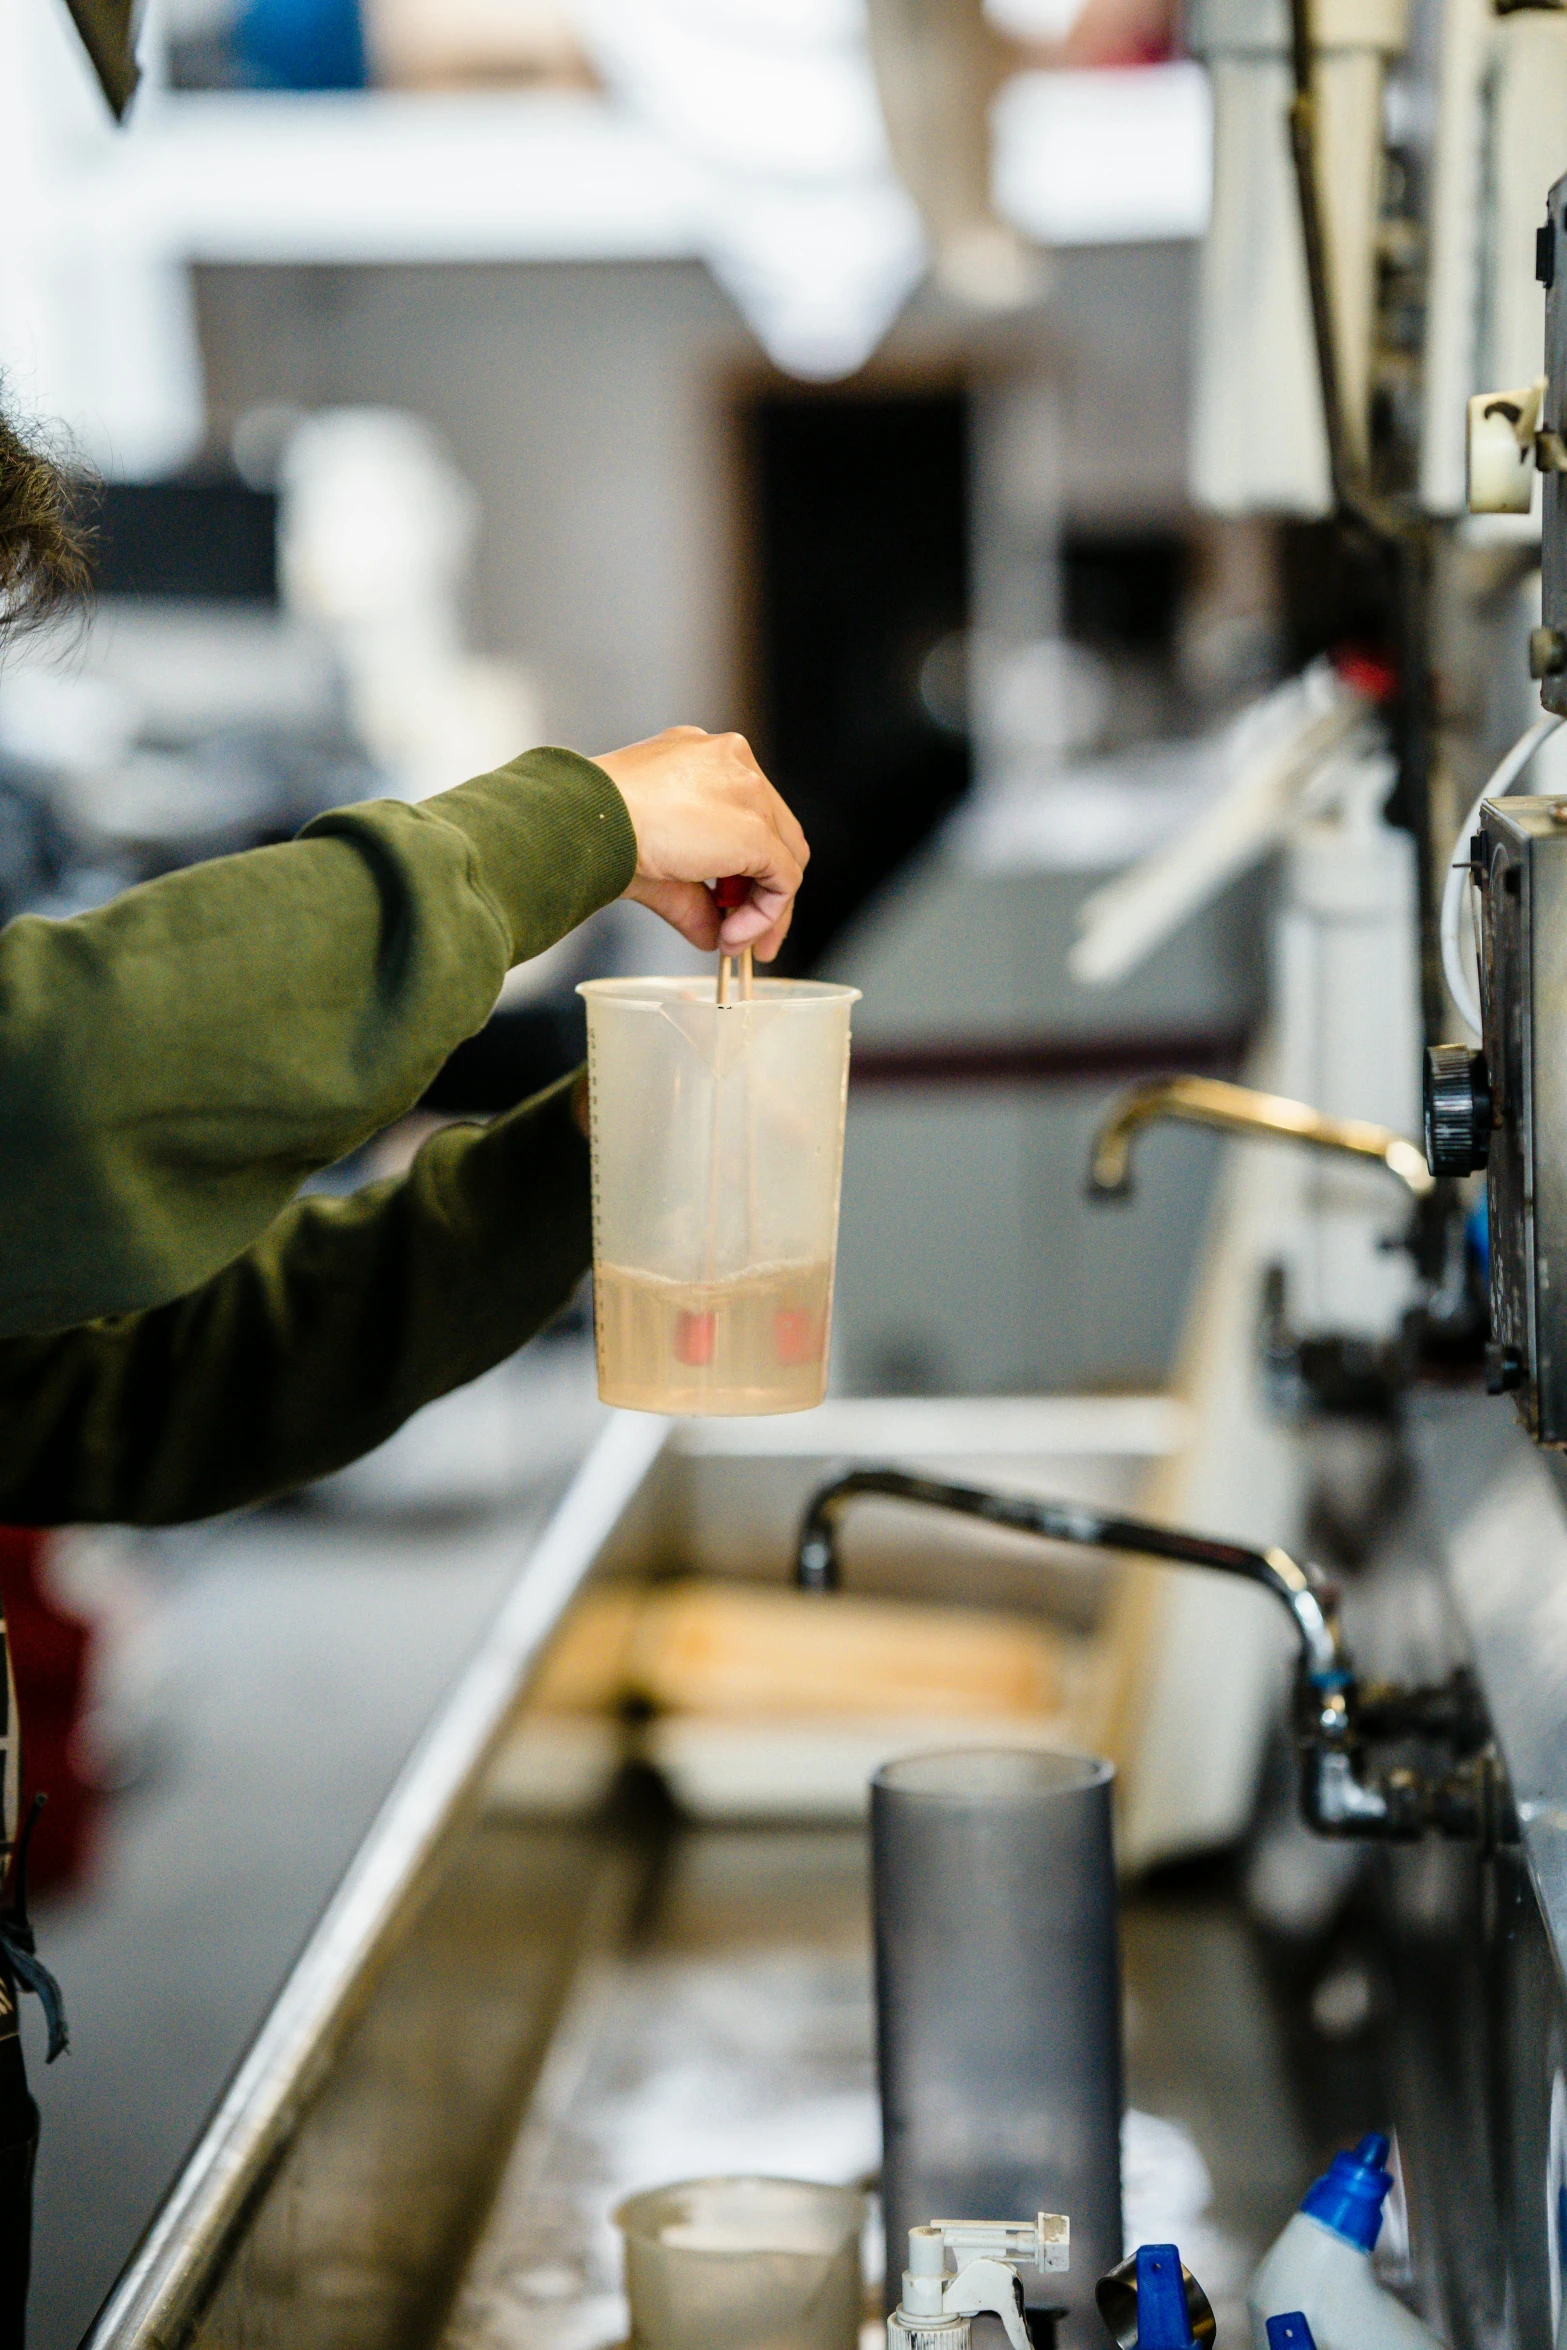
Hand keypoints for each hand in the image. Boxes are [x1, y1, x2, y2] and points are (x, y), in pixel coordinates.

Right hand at [592, 726, 808, 959]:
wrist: (588, 822)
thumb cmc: (599, 829)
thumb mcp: (657, 865)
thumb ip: (693, 899)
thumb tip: (712, 935)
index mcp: (704, 757)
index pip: (747, 810)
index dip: (744, 863)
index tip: (730, 904)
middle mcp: (732, 761)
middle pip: (774, 831)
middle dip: (763, 890)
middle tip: (743, 934)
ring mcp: (749, 790)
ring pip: (785, 855)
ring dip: (767, 908)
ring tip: (737, 944)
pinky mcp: (755, 828)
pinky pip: (782, 880)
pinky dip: (765, 915)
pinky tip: (734, 937)